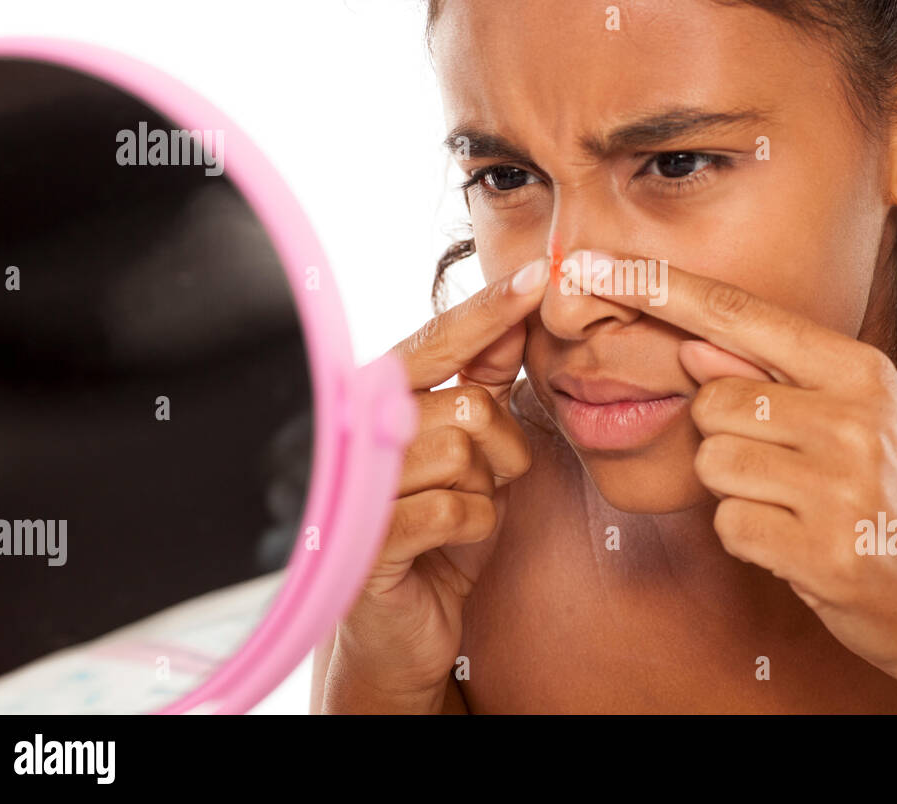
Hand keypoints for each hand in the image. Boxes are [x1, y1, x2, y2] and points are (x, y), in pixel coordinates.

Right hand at [330, 257, 547, 701]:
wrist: (401, 622)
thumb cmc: (436, 527)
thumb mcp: (470, 451)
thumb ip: (483, 384)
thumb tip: (515, 321)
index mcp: (381, 399)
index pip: (439, 342)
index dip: (489, 310)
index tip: (539, 273)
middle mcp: (358, 430)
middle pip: (468, 404)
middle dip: (501, 448)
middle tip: (488, 478)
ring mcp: (357, 484)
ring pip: (463, 454)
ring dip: (486, 492)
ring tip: (463, 512)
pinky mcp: (367, 539)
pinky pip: (454, 509)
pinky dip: (474, 528)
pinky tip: (451, 543)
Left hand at [583, 250, 896, 704]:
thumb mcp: (867, 422)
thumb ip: (782, 381)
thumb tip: (694, 346)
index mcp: (862, 372)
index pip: (741, 315)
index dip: (661, 289)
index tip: (595, 266)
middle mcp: (854, 417)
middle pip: (710, 402)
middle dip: (724, 437)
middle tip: (785, 470)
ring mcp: (841, 486)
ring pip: (713, 463)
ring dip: (740, 492)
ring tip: (802, 509)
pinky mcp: (824, 552)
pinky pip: (730, 524)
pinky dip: (752, 539)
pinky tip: (804, 546)